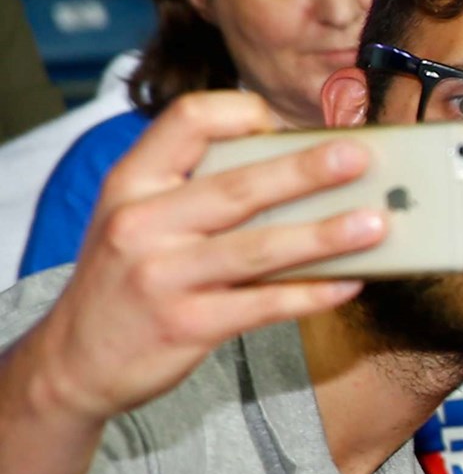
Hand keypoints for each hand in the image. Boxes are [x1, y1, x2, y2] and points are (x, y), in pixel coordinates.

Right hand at [29, 91, 382, 423]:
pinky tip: (350, 283)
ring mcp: (163, 275)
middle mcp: (143, 222)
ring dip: (325, 235)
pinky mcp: (187, 325)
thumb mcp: (137, 219)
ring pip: (259, 247)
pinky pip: (263, 304)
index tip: (286, 122)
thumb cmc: (126, 279)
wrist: (76, 359)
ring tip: (375, 223)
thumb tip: (295, 172)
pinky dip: (312, 293)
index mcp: (132, 182)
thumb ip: (194, 191)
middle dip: (306, 170)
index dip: (242, 114)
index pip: (189, 121)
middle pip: (238, 186)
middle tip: (360, 157)